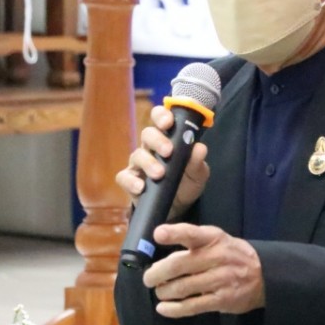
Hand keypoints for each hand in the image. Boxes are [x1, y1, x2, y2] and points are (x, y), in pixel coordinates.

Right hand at [115, 105, 209, 220]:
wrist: (178, 208)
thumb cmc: (187, 183)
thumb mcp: (197, 174)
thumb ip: (197, 162)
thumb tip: (200, 148)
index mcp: (167, 138)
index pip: (160, 119)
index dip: (161, 116)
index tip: (168, 122)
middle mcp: (150, 148)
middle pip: (147, 134)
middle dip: (157, 140)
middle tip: (169, 151)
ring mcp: (138, 164)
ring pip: (136, 155)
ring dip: (148, 163)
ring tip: (160, 174)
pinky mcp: (130, 181)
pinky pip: (124, 177)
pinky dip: (131, 181)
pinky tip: (141, 187)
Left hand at [143, 224, 264, 317]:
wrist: (264, 275)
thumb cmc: (232, 255)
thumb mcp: (217, 239)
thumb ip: (192, 242)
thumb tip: (159, 252)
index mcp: (214, 239)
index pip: (192, 234)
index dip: (174, 233)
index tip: (158, 235)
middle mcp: (217, 258)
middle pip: (179, 265)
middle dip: (157, 273)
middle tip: (148, 278)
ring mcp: (220, 280)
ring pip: (182, 287)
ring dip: (164, 291)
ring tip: (160, 291)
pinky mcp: (222, 300)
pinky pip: (192, 306)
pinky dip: (173, 309)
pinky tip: (163, 308)